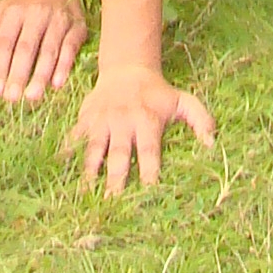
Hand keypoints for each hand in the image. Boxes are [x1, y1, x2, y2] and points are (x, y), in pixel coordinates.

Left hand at [0, 0, 87, 103]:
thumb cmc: (21, 5)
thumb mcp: (0, 10)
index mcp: (14, 12)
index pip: (5, 42)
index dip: (0, 66)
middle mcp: (37, 14)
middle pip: (27, 47)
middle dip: (19, 74)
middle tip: (12, 98)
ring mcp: (59, 19)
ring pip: (49, 49)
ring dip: (41, 74)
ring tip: (32, 97)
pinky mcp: (77, 26)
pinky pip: (71, 47)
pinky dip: (64, 65)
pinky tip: (57, 84)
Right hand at [67, 64, 213, 193]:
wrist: (126, 69)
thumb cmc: (157, 93)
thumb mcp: (182, 100)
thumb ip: (200, 119)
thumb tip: (211, 144)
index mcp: (147, 120)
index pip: (149, 150)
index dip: (149, 169)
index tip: (149, 190)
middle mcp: (123, 121)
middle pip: (119, 153)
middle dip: (116, 178)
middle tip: (113, 203)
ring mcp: (102, 121)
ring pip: (94, 148)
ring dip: (90, 171)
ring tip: (87, 194)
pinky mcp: (86, 119)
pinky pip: (75, 138)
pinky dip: (68, 153)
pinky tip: (61, 170)